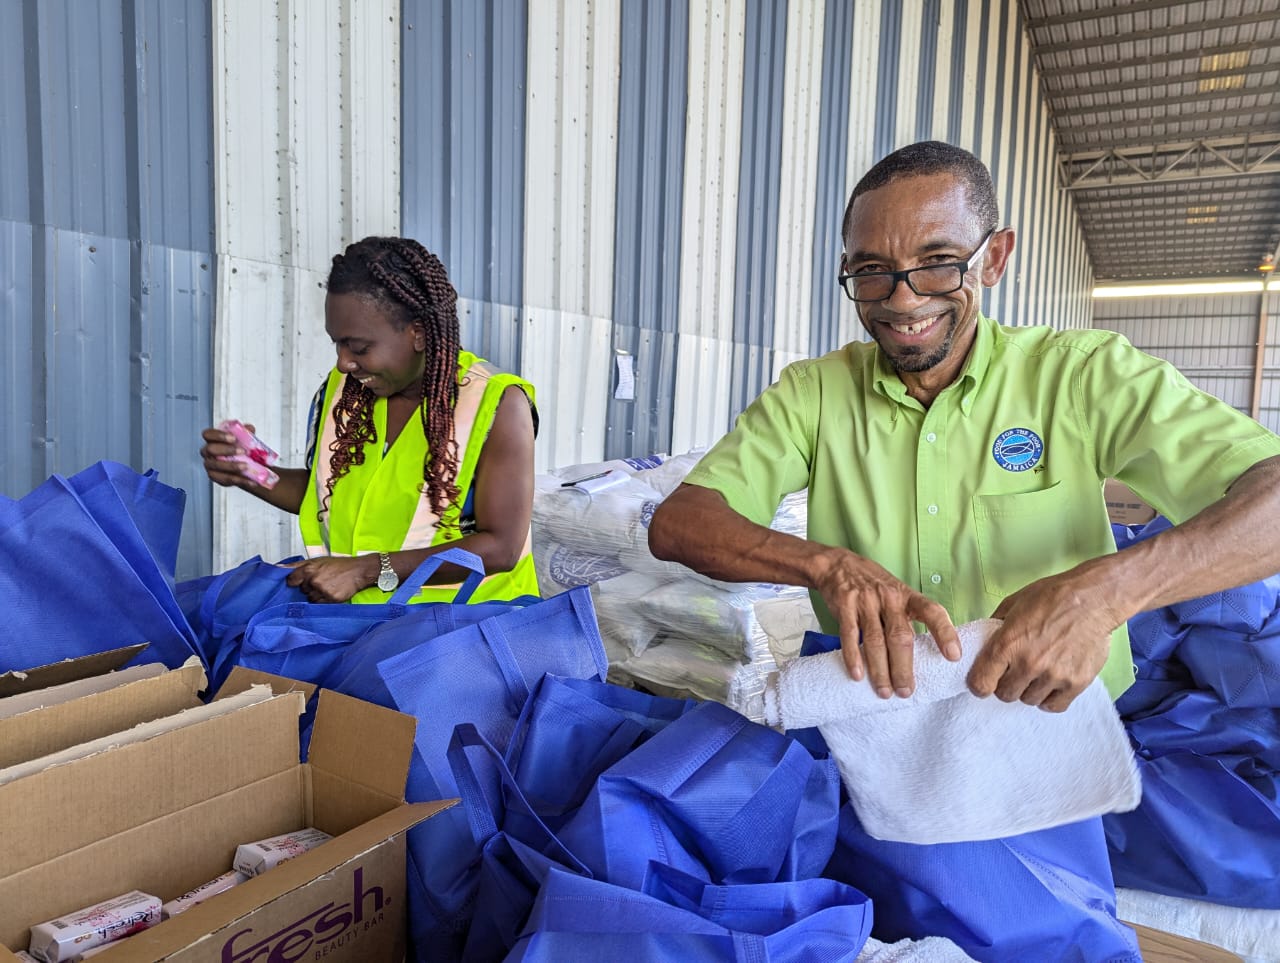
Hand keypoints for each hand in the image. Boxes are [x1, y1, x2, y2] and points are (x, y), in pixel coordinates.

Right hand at [200, 423, 261, 488]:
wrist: (246, 467)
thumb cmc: (241, 449)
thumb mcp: (245, 438)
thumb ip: (247, 432)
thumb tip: (249, 429)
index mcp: (213, 440)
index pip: (208, 434)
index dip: (219, 435)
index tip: (233, 438)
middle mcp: (208, 452)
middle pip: (210, 449)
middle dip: (226, 450)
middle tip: (242, 451)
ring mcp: (210, 465)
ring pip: (216, 466)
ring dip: (232, 466)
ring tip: (246, 466)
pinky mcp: (216, 478)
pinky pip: (225, 479)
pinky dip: (239, 480)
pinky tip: (250, 480)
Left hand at [284, 556, 377, 602]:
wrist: (358, 571)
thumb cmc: (338, 565)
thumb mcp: (316, 560)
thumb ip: (295, 566)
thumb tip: (277, 569)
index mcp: (309, 569)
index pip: (291, 580)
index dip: (295, 581)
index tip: (300, 580)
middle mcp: (314, 580)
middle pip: (302, 590)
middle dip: (308, 587)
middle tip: (321, 580)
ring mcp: (322, 591)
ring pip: (310, 599)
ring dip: (316, 595)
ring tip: (327, 586)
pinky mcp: (330, 599)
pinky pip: (320, 604)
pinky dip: (324, 600)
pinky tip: (331, 592)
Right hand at [812, 548, 960, 697]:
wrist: (838, 565)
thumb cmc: (874, 585)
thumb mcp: (897, 592)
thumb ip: (910, 616)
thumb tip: (928, 651)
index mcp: (907, 596)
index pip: (932, 612)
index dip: (945, 633)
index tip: (954, 657)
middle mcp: (889, 598)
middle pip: (900, 637)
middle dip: (904, 668)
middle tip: (906, 692)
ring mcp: (865, 601)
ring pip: (875, 641)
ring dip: (880, 670)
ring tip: (884, 691)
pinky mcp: (844, 606)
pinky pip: (849, 635)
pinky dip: (853, 657)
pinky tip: (858, 675)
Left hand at [968, 566, 1120, 711]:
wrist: (1093, 598)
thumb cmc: (1052, 596)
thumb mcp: (1013, 604)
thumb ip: (994, 627)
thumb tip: (983, 643)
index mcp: (1007, 643)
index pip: (981, 683)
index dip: (979, 684)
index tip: (985, 680)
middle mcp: (1029, 663)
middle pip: (1005, 694)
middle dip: (1006, 684)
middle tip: (1015, 670)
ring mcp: (1053, 675)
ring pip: (1029, 700)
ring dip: (1029, 689)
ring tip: (1037, 672)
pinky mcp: (1076, 683)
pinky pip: (1054, 705)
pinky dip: (1050, 698)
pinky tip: (1051, 683)